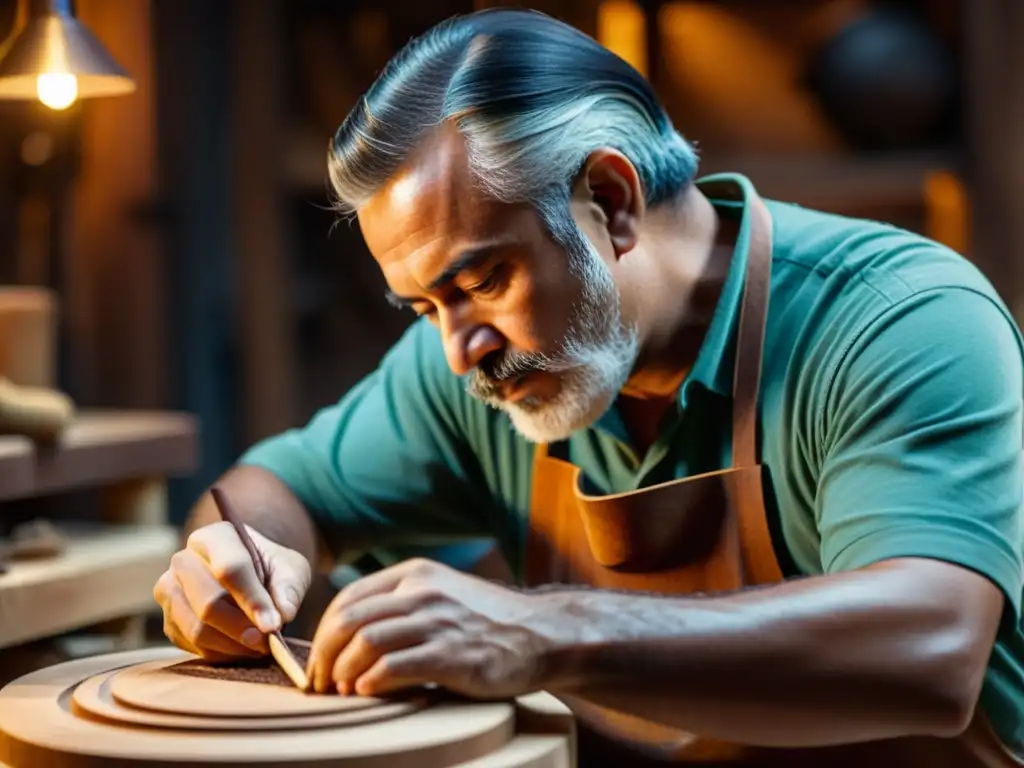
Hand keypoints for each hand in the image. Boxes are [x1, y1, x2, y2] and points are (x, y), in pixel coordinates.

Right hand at [154, 521, 311, 660]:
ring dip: (232, 645)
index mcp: (215, 537)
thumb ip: (288, 588)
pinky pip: (191, 646)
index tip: (273, 625)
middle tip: (268, 642)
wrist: (248, 578)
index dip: (252, 599)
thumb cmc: (271, 569)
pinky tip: (242, 648)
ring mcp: (169, 590)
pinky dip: (220, 654)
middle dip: (241, 628)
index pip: (230, 569)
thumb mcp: (291, 569)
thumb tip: (283, 614)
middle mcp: (184, 560)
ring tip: (259, 647)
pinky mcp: (168, 620)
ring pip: (196, 628)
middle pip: (208, 602)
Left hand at [307, 558, 568, 698]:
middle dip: (324, 655)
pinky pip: (393, 667)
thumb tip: (353, 632)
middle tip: (319, 682)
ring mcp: (437, 621)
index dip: (324, 632)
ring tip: (341, 690)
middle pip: (350, 620)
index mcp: (416, 574)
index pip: (350, 598)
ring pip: (366, 642)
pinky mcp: (451, 655)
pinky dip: (371, 682)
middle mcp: (422, 592)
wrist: (541, 635)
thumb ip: (404, 601)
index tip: (318, 659)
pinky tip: (367, 692)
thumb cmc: (488, 622)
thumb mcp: (443, 593)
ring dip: (343, 671)